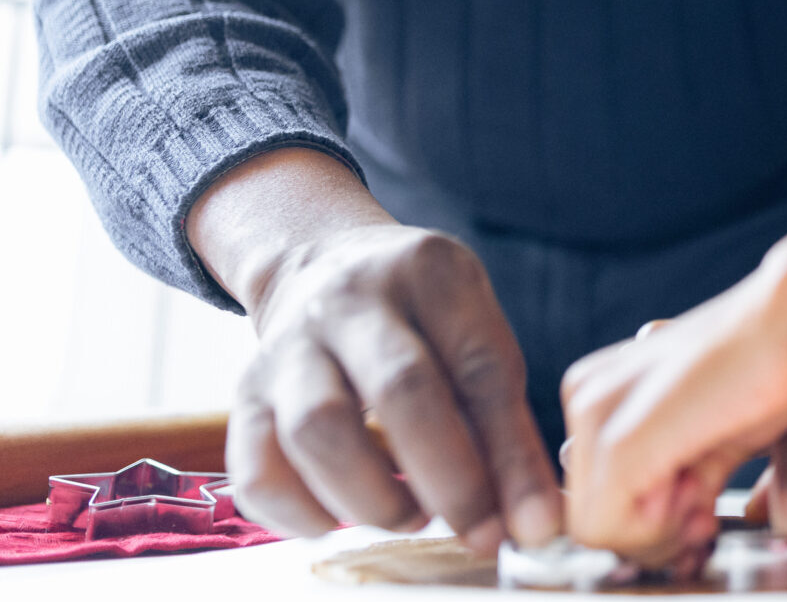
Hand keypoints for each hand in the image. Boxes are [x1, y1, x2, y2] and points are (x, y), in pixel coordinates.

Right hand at [226, 222, 561, 548]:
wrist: (322, 263)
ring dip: (373, 497)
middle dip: (449, 478)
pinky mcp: (245, 392)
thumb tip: (530, 520)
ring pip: (318, 428)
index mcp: (429, 271)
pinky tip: (341, 517)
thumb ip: (500, 415)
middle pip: (401, 388)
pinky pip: (257, 469)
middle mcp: (352, 298)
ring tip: (411, 515)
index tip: (531, 523)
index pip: (479, 365)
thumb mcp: (471, 327)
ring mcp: (290, 342)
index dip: (510, 454)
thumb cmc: (419, 311)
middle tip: (479, 532)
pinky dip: (301, 515)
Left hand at [561, 259, 786, 561]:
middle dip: (652, 532)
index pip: (595, 497)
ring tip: (703, 499)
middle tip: (701, 512)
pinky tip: (700, 500)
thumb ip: (676, 484)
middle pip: (592, 515)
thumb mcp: (705, 441)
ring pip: (595, 526)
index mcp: (599, 395)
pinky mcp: (620, 439)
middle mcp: (586, 398)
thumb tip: (668, 539)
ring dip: (659, 533)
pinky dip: (661, 531)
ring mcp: (595, 414)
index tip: (695, 509)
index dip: (647, 524)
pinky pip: (609, 523)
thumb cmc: (759, 372)